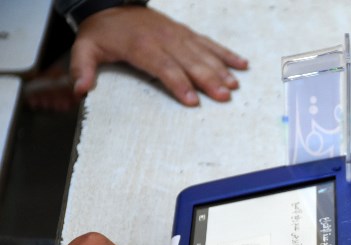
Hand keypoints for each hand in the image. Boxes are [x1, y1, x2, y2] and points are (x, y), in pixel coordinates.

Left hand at [70, 6, 248, 105]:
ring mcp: (178, 35)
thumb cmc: (102, 32)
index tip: (192, 100)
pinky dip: (226, 53)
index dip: (179, 83)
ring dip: (220, 69)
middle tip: (224, 95)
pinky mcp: (186, 33)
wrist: (111, 3)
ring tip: (234, 85)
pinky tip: (241, 64)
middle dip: (208, 79)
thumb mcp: (85, 48)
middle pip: (189, 62)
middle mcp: (163, 39)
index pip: (163, 66)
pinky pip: (208, 43)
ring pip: (203, 53)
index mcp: (141, 45)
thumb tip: (81, 88)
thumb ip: (83, 68)